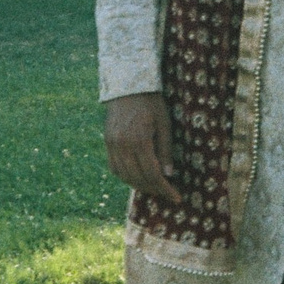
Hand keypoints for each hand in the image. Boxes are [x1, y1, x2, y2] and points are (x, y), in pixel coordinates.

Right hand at [104, 90, 180, 206]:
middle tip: (167, 194)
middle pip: (138, 178)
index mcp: (139, 140)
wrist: (128, 86)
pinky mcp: (107, 142)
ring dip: (139, 185)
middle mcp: (123, 145)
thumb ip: (165, 150)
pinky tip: (136, 178)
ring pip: (124, 175)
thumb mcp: (164, 124)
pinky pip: (114, 167)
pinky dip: (125, 176)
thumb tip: (169, 175)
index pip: (152, 173)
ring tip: (153, 188)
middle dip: (153, 189)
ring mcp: (112, 144)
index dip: (165, 188)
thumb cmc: (151, 103)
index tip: (176, 197)